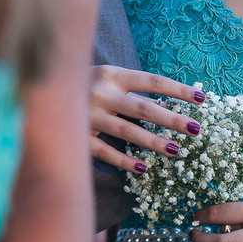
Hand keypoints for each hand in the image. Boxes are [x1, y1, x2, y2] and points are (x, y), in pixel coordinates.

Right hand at [88, 65, 203, 173]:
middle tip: (195, 129)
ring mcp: (88, 114)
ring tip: (176, 150)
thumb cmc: (86, 86)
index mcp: (112, 74)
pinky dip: (124, 160)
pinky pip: (104, 151)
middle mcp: (100, 92)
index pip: (152, 81)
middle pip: (143, 108)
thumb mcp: (108, 79)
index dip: (178, 90)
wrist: (40, 92)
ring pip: (126, 131)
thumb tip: (170, 104)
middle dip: (171, 119)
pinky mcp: (77, 136)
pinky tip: (143, 167)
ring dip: (153, 141)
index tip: (202, 99)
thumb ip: (132, 90)